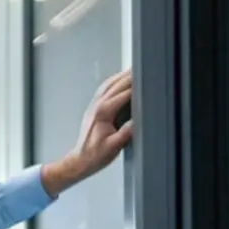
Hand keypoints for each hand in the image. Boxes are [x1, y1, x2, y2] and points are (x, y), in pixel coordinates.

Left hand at [40, 69, 133, 195]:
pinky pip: (104, 89)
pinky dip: (114, 81)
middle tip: (145, 69)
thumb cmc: (95, 155)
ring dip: (121, 75)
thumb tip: (138, 120)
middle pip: (116, 84)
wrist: (80, 160)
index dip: (137, 86)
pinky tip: (120, 80)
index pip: (124, 93)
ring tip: (134, 70)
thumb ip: (126, 132)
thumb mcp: (114, 146)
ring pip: (109, 83)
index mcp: (103, 112)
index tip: (149, 80)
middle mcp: (97, 105)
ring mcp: (94, 105)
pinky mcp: (93, 108)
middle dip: (131, 76)